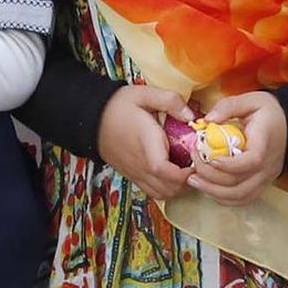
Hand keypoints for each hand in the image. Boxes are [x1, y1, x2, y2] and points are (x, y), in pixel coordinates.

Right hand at [96, 82, 191, 199]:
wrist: (92, 119)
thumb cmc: (119, 105)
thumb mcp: (144, 94)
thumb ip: (170, 100)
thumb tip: (192, 116)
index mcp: (145, 142)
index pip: (162, 169)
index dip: (183, 171)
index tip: (195, 160)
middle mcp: (141, 163)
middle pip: (168, 187)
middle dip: (188, 179)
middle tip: (195, 161)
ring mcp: (136, 173)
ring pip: (163, 193)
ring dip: (179, 185)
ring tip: (185, 167)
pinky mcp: (133, 177)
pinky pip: (154, 192)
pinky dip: (167, 188)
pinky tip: (172, 172)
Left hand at [186, 87, 287, 207]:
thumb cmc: (269, 113)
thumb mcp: (251, 100)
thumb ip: (229, 107)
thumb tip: (207, 120)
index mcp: (265, 143)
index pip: (252, 161)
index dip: (229, 164)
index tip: (210, 158)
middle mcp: (267, 166)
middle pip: (240, 184)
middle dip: (210, 177)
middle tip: (193, 162)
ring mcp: (265, 178)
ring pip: (239, 196)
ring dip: (213, 191)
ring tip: (193, 180)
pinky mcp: (261, 185)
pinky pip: (242, 199)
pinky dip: (223, 198)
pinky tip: (208, 188)